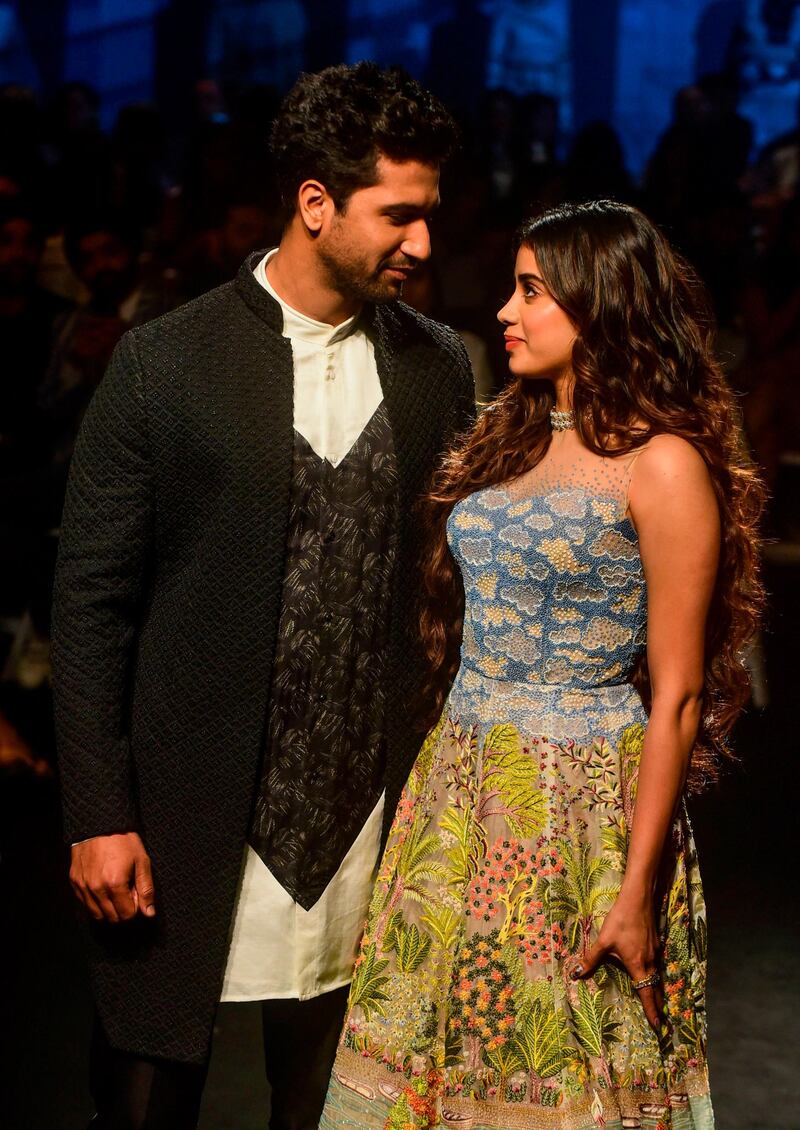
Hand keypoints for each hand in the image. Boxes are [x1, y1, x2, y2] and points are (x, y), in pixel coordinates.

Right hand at [70, 832, 155, 922]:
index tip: (136, 892)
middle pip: (111, 918)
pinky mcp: (74, 882)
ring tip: (115, 890)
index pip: (126, 915)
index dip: (135, 907)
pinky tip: (102, 886)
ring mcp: (82, 886)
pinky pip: (85, 903)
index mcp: (115, 884)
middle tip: (127, 891)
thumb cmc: (124, 841)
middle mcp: (96, 889)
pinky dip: (95, 901)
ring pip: (96, 914)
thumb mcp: (141, 861)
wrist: (100, 823)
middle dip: (122, 910)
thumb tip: (149, 913)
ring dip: (108, 909)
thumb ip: (146, 889)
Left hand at [570, 889, 663, 1030]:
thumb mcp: (603, 941)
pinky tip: (651, 975)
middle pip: (655, 989)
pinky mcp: (656, 944)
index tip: (658, 1028)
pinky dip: (656, 977)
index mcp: (638, 966)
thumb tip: (576, 974)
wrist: (639, 899)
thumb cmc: (621, 920)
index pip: (647, 995)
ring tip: (657, 1004)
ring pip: (658, 978)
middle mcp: (650, 963)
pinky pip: (657, 967)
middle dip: (658, 1007)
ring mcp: (655, 953)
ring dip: (657, 992)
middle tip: (660, 1023)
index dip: (652, 1012)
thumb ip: (591, 959)